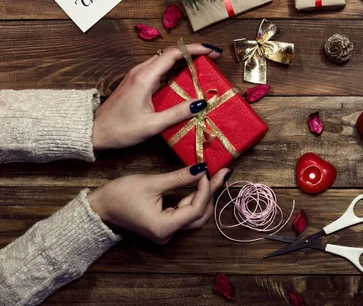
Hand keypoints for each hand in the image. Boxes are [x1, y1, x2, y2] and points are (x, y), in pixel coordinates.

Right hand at [88, 164, 230, 243]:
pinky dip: (195, 198)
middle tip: (223, 172)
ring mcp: (167, 232)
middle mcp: (168, 234)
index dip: (206, 189)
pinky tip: (201, 184)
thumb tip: (202, 168)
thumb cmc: (121, 195)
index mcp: (164, 227)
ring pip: (196, 216)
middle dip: (211, 192)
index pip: (196, 209)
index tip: (207, 169)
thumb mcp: (152, 182)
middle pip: (200, 215)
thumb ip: (180, 177)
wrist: (100, 207)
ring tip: (215, 176)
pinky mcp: (165, 226)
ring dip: (205, 195)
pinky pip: (186, 214)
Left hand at [92, 42, 221, 149]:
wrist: (94, 132)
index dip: (194, 49)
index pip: (173, 54)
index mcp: (145, 77)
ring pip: (165, 60)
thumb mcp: (152, 125)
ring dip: (185, 60)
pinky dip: (176, 69)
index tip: (212, 51)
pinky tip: (186, 78)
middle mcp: (141, 71)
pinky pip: (160, 69)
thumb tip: (201, 103)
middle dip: (194, 53)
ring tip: (204, 66)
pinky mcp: (137, 82)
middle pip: (171, 53)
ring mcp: (138, 75)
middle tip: (213, 58)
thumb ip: (177, 113)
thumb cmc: (121, 129)